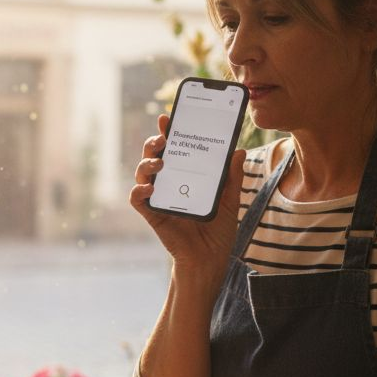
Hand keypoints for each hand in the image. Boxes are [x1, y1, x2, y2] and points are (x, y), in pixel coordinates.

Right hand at [131, 113, 245, 279]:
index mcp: (185, 177)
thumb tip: (238, 152)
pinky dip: (139, 191)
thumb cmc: (217, 232)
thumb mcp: (229, 200)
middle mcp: (168, 184)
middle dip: (154, 142)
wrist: (210, 260)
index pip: (174, 149)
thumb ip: (231, 178)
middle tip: (163, 138)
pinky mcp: (152, 214)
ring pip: (143, 173)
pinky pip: (137, 199)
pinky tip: (148, 188)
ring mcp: (158, 198)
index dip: (168, 132)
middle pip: (154, 156)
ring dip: (147, 163)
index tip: (169, 116)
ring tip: (160, 162)